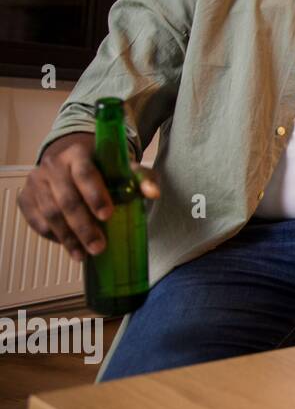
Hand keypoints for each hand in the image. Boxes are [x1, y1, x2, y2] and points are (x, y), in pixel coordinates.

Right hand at [17, 133, 160, 261]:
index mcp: (78, 153)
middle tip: (99, 247)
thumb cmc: (103, 167)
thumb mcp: (125, 167)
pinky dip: (52, 236)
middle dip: (83, 226)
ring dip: (68, 237)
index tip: (107, 216)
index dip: (95, 195)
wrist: (72, 159)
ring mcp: (36, 181)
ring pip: (49, 212)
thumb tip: (154, 193)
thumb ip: (142, 178)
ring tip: (84, 254)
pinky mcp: (26, 197)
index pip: (85, 174)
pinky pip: (36, 220)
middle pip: (66, 199)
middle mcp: (53, 165)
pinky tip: (69, 245)